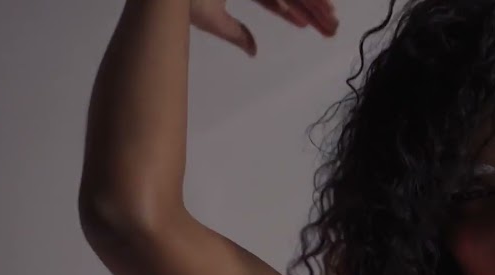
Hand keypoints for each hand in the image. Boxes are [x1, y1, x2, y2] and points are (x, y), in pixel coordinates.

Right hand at [190, 0, 338, 55]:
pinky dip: (291, 2)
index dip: (293, 12)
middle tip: (332, 26)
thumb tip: (254, 50)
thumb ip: (235, 33)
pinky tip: (309, 14)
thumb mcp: (212, 19)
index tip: (312, 25)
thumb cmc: (178, 3)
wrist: (161, 0)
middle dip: (312, 10)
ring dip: (310, 3)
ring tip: (331, 18)